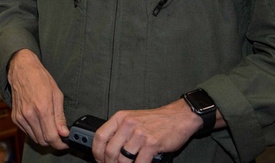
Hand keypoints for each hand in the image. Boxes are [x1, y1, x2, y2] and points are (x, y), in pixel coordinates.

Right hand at [7, 50, 68, 149]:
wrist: (22, 69)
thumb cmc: (40, 78)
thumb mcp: (57, 94)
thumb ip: (60, 116)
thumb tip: (64, 132)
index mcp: (42, 108)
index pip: (51, 137)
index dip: (60, 144)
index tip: (65, 142)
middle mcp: (30, 114)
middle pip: (43, 141)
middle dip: (53, 141)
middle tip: (59, 135)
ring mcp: (20, 117)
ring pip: (35, 138)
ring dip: (44, 137)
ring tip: (50, 128)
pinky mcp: (15, 117)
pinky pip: (27, 132)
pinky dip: (35, 131)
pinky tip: (39, 122)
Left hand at [90, 99, 205, 162]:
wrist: (177, 117)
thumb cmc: (156, 120)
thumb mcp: (133, 119)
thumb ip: (120, 131)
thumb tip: (107, 148)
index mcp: (120, 117)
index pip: (100, 136)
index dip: (97, 151)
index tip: (99, 159)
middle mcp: (128, 124)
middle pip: (110, 150)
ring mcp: (140, 134)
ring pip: (123, 159)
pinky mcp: (152, 144)